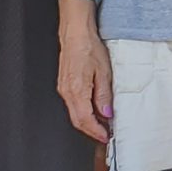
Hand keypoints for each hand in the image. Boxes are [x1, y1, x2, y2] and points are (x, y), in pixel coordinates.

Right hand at [57, 16, 114, 146]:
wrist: (76, 33)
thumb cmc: (88, 47)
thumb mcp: (104, 72)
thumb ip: (104, 96)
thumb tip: (107, 114)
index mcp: (77, 90)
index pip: (85, 120)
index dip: (97, 131)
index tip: (106, 136)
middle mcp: (67, 92)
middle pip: (78, 121)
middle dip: (92, 130)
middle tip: (106, 134)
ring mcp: (63, 88)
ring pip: (74, 114)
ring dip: (88, 122)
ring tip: (103, 123)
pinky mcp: (64, 84)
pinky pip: (73, 104)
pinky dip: (84, 111)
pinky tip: (94, 109)